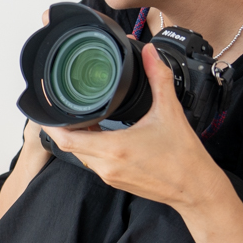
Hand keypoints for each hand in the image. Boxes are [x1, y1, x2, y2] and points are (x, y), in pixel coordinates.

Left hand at [40, 43, 220, 210]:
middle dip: (63, 128)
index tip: (46, 110)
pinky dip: (91, 147)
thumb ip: (158, 78)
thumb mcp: (170, 112)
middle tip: (61, 107)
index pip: (66, 139)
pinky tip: (100, 133)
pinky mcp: (116, 181)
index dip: (51, 126)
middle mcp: (106, 166)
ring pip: (81, 155)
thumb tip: (150, 53)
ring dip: (77, 138)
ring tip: (80, 117)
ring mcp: (110, 176)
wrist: (196, 189)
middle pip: (69, 146)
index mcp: (114, 149)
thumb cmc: (184, 157)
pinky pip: (94, 163)